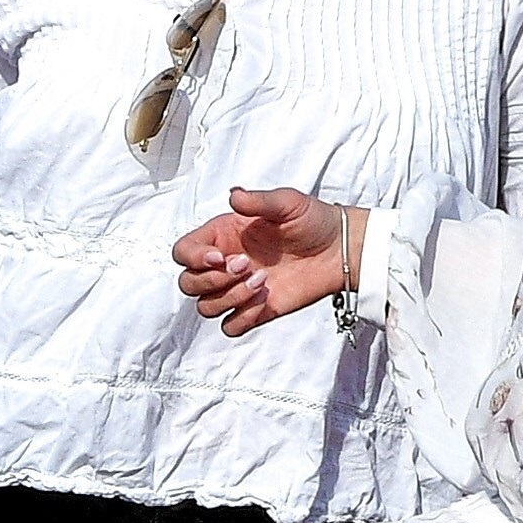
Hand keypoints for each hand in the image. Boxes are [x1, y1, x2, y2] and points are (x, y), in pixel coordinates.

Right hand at [172, 187, 366, 336]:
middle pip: (188, 284)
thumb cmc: (312, 221)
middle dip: (211, 279)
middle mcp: (224, 265)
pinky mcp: (254, 311)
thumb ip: (257, 201)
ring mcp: (237, 290)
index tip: (220, 257)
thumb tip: (233, 196)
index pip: (184, 252)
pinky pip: (230, 326)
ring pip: (206, 307)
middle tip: (245, 265)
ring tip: (261, 280)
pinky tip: (264, 300)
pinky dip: (242, 318)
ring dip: (229, 296)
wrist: (339, 249)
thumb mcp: (286, 202)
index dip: (193, 258)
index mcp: (222, 236)